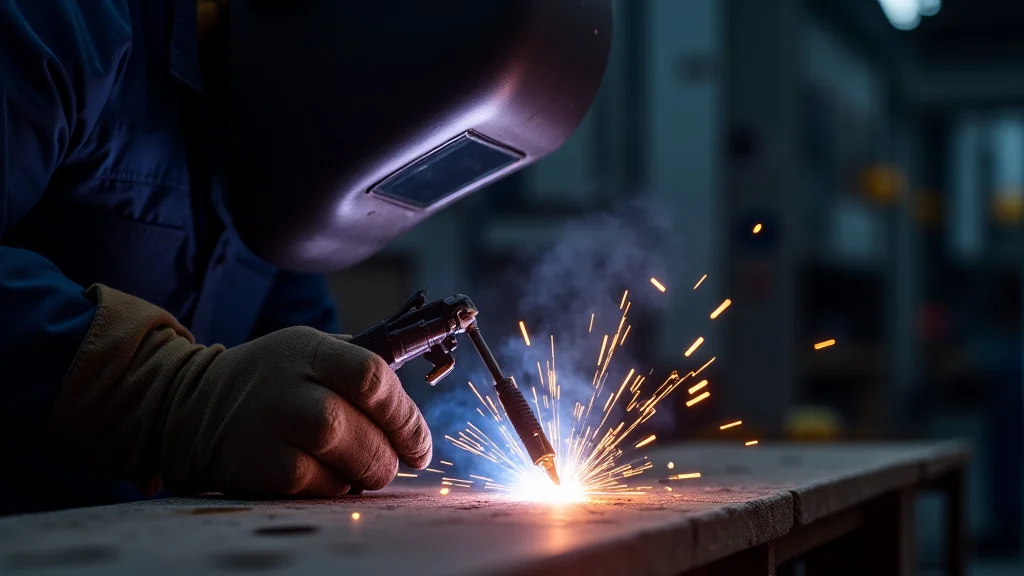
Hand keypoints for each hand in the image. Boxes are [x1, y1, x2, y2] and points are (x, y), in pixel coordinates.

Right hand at [50, 286, 431, 498]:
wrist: (192, 405)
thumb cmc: (273, 380)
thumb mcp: (312, 350)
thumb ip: (361, 369)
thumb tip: (414, 408)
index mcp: (312, 351)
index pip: (372, 377)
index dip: (405, 414)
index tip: (418, 440)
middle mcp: (291, 388)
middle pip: (363, 430)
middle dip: (391, 452)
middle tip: (393, 459)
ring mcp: (273, 430)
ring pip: (348, 464)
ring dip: (364, 472)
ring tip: (356, 464)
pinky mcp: (261, 469)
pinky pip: (321, 490)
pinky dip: (334, 488)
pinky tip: (324, 474)